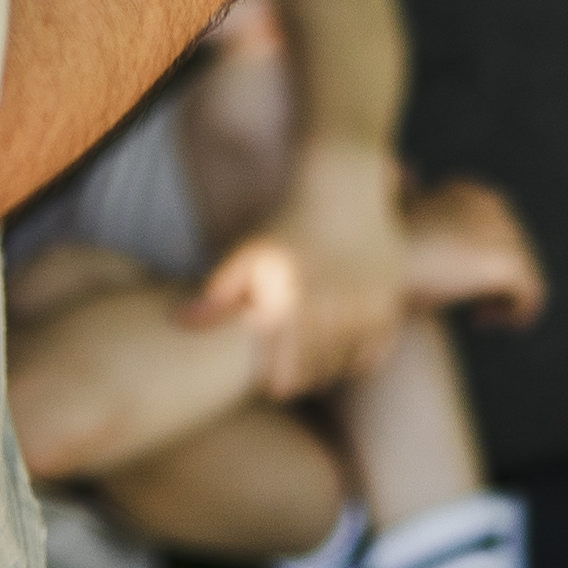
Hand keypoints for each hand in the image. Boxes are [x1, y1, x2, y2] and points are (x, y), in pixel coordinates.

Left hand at [188, 146, 413, 399]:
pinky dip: (357, 357)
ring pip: (343, 367)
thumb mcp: (247, 255)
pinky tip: (341, 341)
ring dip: (327, 366)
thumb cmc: (287, 222)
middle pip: (314, 377)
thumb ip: (215, 296)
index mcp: (293, 304)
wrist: (342, 188)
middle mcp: (333, 310)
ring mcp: (366, 309)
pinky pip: (371, 356)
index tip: (270, 371)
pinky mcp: (389, 305)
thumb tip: (177, 322)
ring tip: (312, 351)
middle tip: (290, 363)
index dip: (274, 380)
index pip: (285, 379)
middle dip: (300, 375)